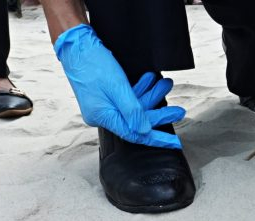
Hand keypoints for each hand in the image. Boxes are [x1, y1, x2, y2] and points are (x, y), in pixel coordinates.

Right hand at [53, 24, 184, 148]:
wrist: (76, 43)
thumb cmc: (93, 63)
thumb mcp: (117, 88)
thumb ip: (132, 111)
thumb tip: (144, 131)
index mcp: (102, 117)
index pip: (134, 134)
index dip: (156, 139)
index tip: (174, 143)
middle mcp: (102, 114)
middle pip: (137, 120)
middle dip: (159, 113)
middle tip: (179, 111)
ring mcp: (103, 105)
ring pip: (134, 106)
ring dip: (151, 95)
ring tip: (165, 83)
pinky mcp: (105, 95)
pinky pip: (127, 97)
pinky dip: (139, 89)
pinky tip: (150, 80)